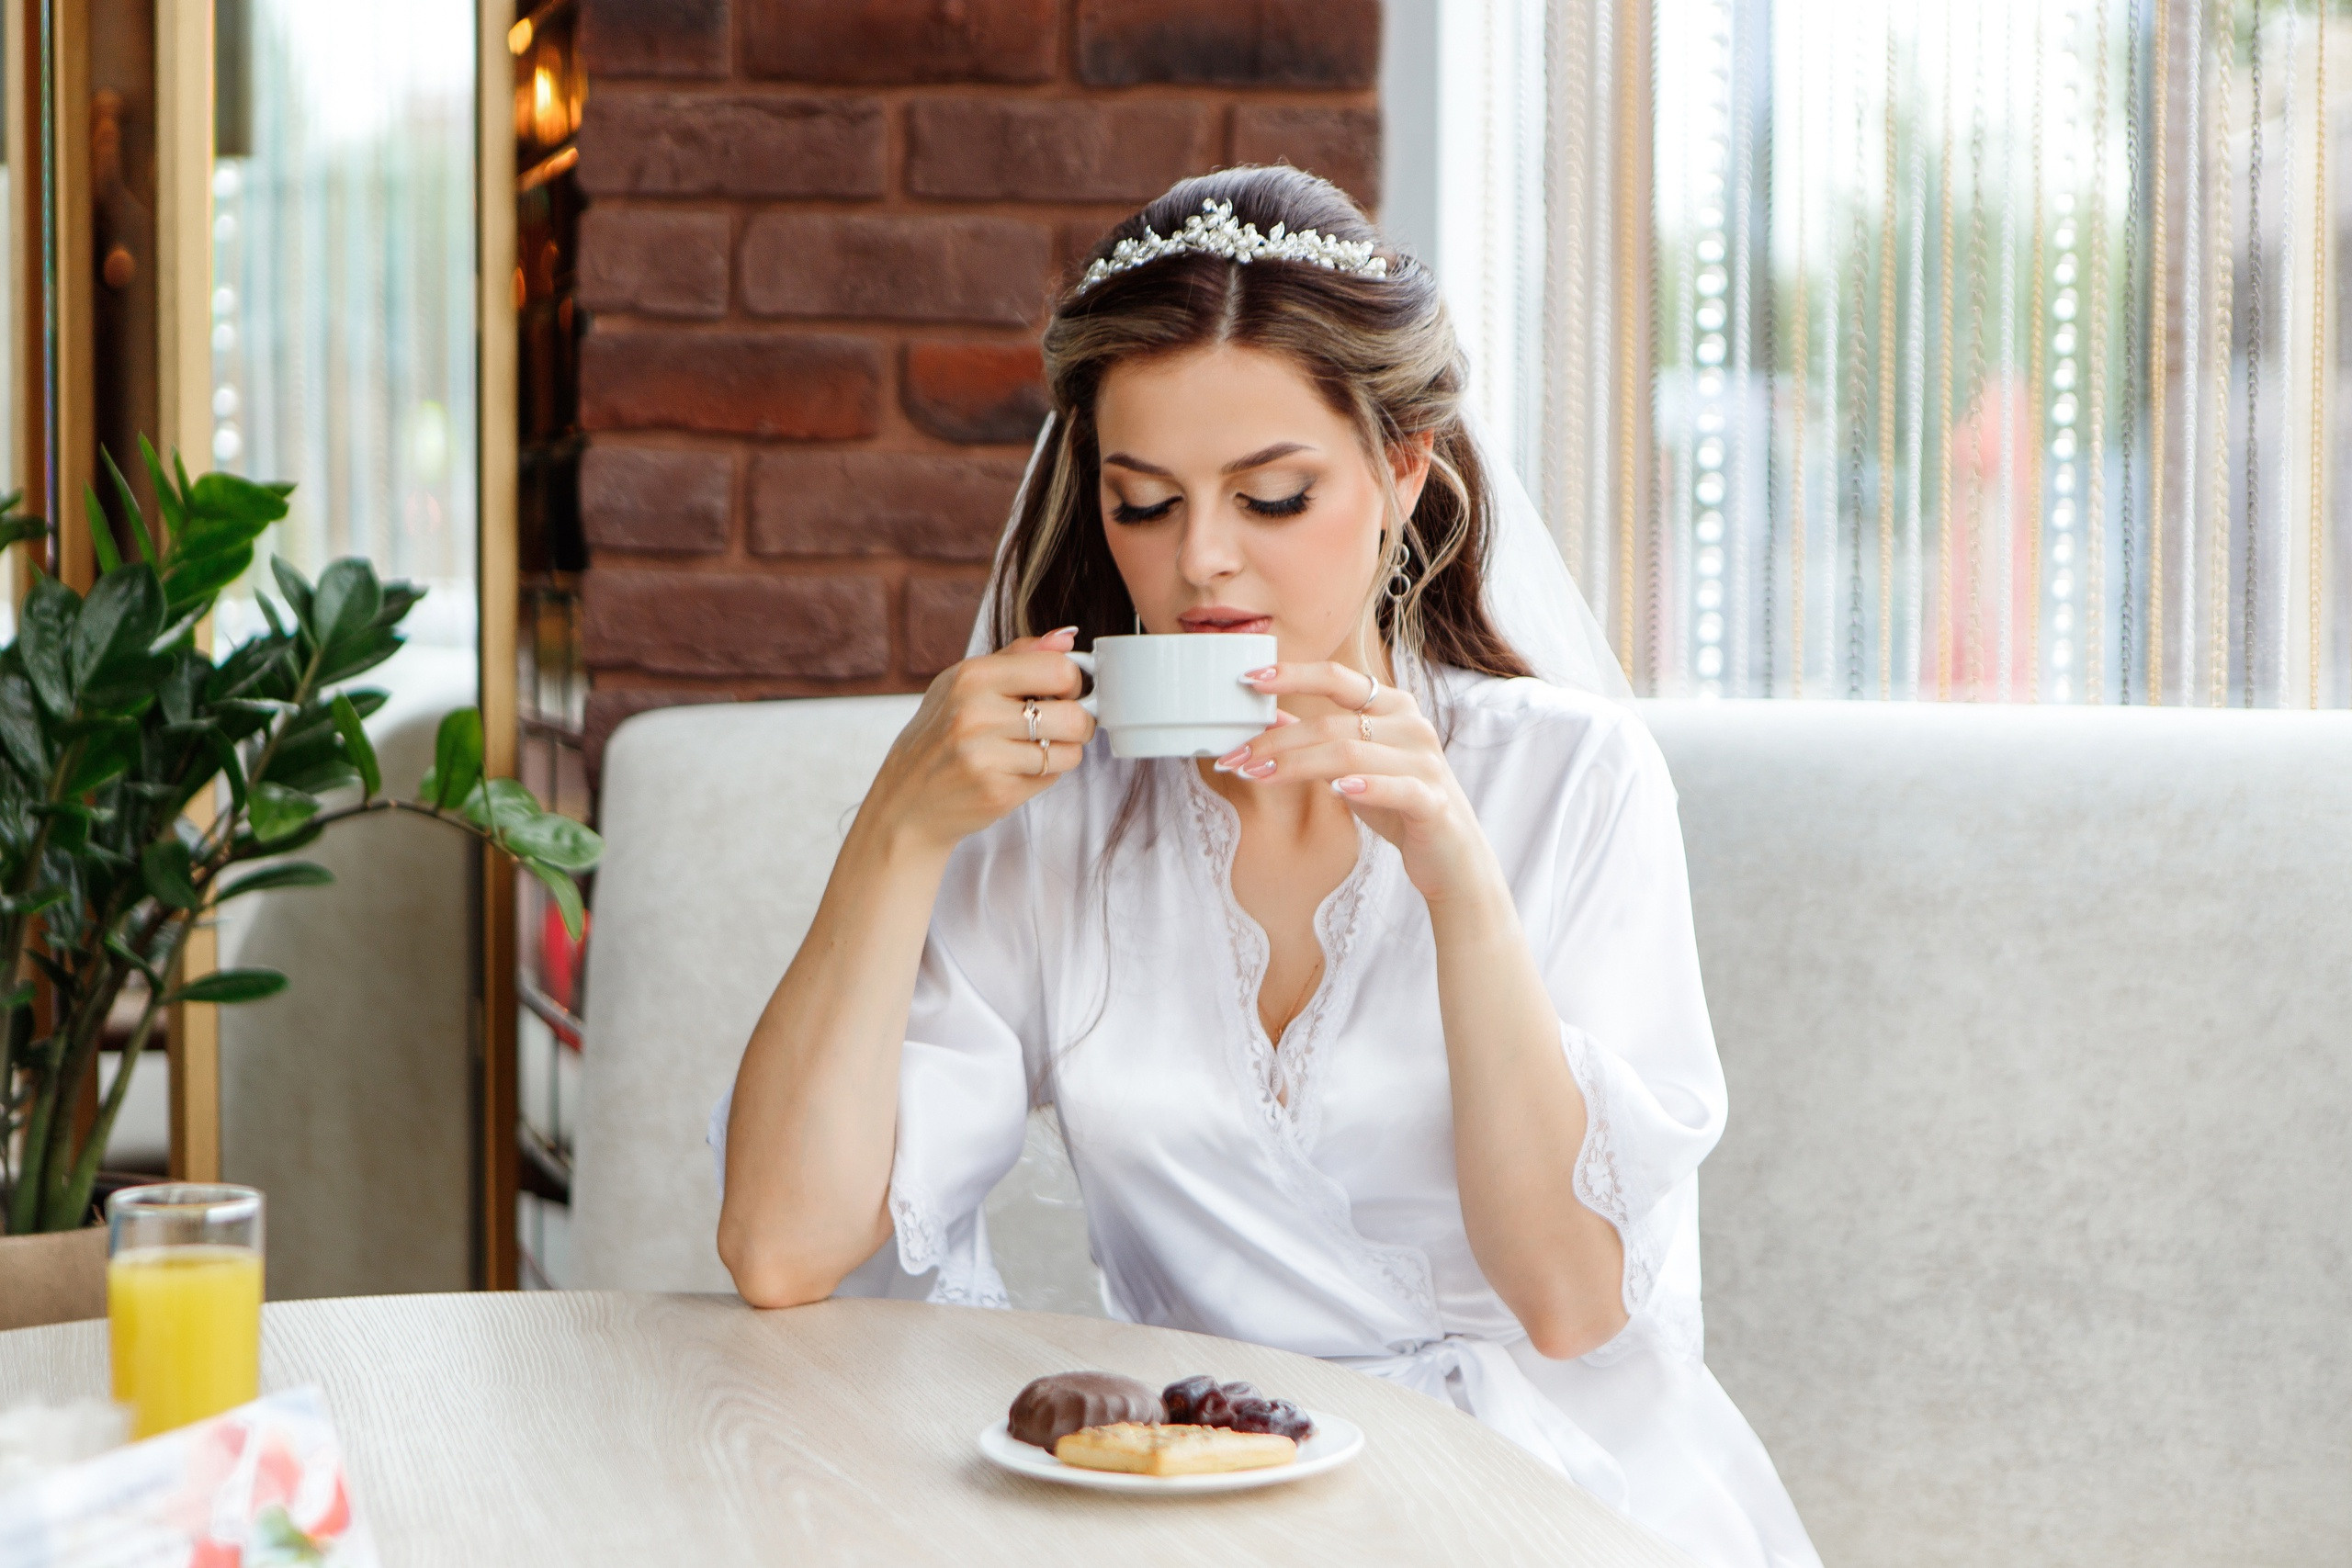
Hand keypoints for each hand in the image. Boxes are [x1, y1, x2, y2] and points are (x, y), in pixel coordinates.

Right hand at [860, 627, 1094, 855]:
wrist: (907, 800)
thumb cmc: (939, 735)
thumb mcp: (963, 682)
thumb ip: (1018, 656)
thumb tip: (1067, 639)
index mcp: (973, 676)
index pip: (1058, 670)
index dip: (1073, 682)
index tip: (1065, 691)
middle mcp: (977, 714)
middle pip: (1073, 715)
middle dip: (1080, 721)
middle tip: (1065, 725)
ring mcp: (986, 756)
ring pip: (1070, 751)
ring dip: (1064, 751)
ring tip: (1038, 748)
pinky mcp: (997, 792)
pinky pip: (1052, 777)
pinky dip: (1045, 774)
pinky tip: (1019, 770)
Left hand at [1218, 662, 1501, 904]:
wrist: (1452, 856)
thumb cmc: (1400, 806)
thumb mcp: (1355, 767)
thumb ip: (1319, 739)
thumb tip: (1269, 718)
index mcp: (1393, 707)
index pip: (1337, 678)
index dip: (1292, 675)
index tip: (1248, 680)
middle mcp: (1412, 725)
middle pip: (1331, 724)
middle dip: (1275, 742)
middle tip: (1234, 758)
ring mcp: (1425, 762)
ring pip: (1350, 754)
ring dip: (1296, 765)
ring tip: (1257, 777)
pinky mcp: (1433, 801)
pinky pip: (1396, 788)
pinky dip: (1365, 787)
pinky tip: (1337, 791)